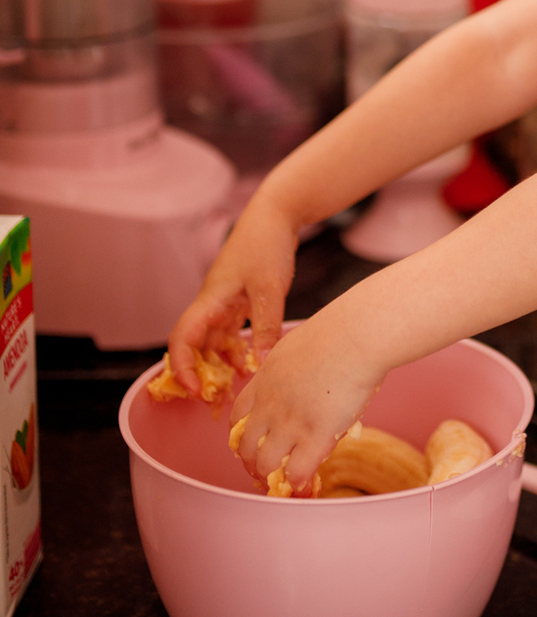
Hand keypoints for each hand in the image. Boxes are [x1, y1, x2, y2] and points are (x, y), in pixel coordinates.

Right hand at [167, 193, 297, 394]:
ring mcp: (224, 302)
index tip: (195, 391)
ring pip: (211, 342)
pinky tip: (248, 367)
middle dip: (196, 374)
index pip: (182, 339)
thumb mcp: (270, 288)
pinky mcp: (238, 300)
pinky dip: (235, 351)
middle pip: (193, 345)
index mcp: (210, 300)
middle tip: (211, 401)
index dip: (182, 368)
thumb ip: (266, 326)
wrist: (275, 215)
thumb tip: (261, 364)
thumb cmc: (267, 245)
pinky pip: (229, 332)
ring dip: (216, 365)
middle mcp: (212, 304)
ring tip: (229, 391)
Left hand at [228, 297, 384, 494]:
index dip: (241, 434)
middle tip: (263, 470)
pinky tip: (304, 485)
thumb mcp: (298, 346)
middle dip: (250, 462)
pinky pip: (297, 471)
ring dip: (270, 476)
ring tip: (280, 483)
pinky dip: (297, 483)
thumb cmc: (338, 331)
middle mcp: (270, 404)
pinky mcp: (316, 435)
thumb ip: (292, 366)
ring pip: (265, 463)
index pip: (238, 416)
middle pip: (245, 445)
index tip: (250, 442)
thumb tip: (305, 373)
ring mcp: (291, 422)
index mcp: (265, 379)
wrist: (355, 335)